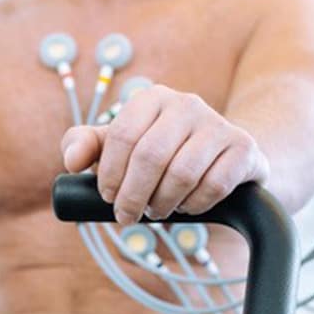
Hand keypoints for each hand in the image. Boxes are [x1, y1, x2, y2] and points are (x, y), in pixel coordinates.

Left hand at [60, 85, 269, 224]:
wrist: (222, 156)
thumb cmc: (162, 151)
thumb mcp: (120, 145)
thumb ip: (86, 146)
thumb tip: (70, 162)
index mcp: (152, 98)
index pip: (122, 135)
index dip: (110, 173)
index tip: (108, 197)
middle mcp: (187, 103)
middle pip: (150, 156)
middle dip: (133, 195)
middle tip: (127, 216)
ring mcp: (218, 125)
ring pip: (182, 173)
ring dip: (163, 203)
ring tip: (158, 210)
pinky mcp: (242, 148)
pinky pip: (213, 185)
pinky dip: (194, 205)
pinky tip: (187, 206)